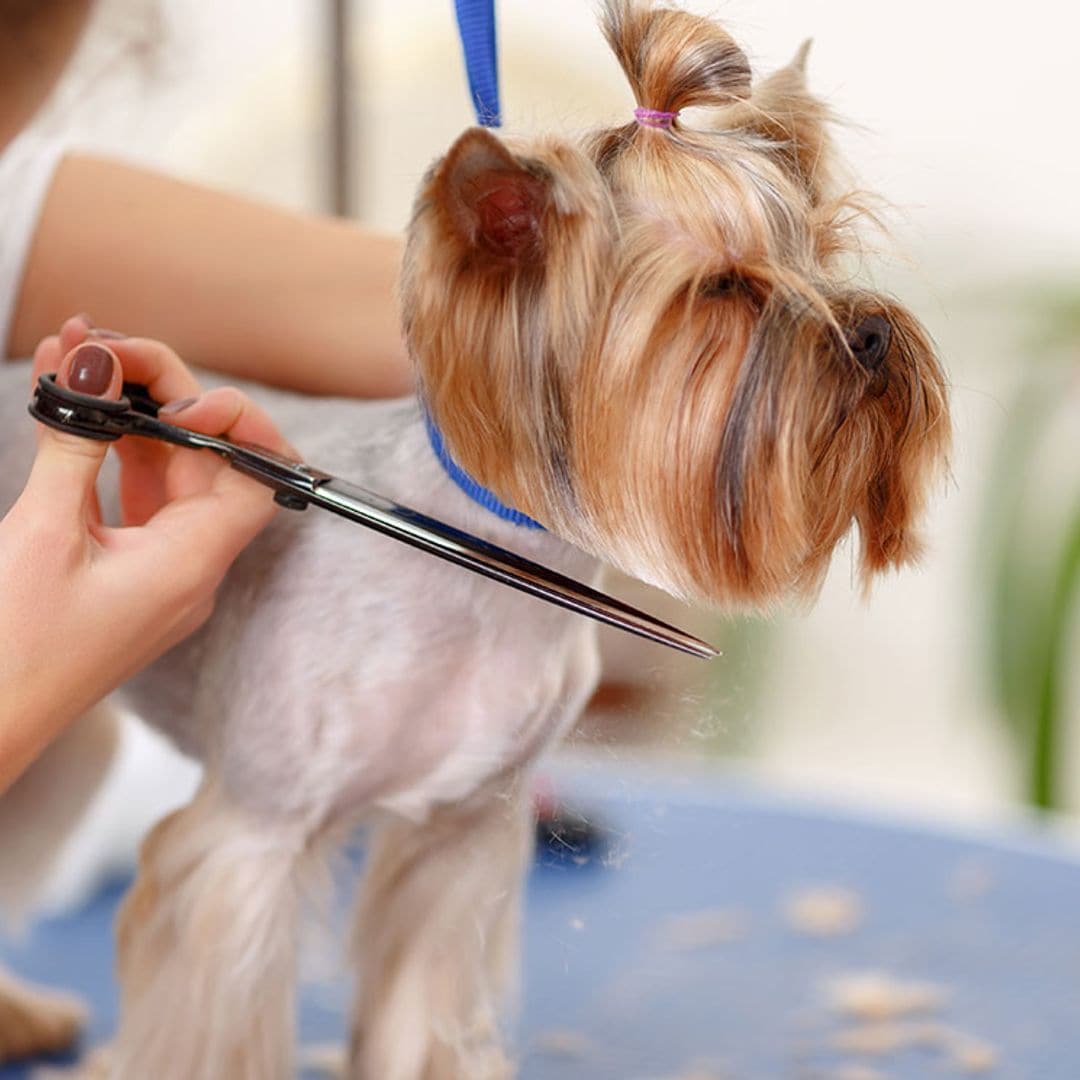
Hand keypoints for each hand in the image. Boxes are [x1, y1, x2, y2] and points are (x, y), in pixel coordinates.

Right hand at [0, 317, 292, 791]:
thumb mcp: (43, 534)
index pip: (259, 477)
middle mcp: (190, 567)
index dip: (238, 422)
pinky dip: (107, 455)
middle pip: (205, 461)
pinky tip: (72, 411)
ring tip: (75, 358)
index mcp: (193, 564)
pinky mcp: (125, 572)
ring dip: (126, 416)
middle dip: (160, 395)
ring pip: (164, 474)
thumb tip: (94, 364)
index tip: (179, 394)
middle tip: (99, 349)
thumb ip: (76, 442)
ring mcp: (159, 570)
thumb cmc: (14, 651)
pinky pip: (132, 500)